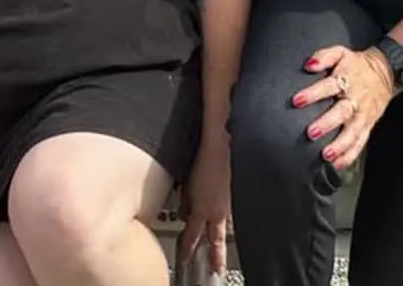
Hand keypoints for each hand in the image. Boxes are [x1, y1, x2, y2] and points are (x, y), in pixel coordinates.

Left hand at [178, 133, 230, 274]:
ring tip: (222, 255)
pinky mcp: (234, 199)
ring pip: (224, 230)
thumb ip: (185, 202)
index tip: (185, 260)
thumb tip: (183, 213)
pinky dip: (227, 224)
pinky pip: (230, 217)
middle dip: (215, 257)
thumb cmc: (202, 161)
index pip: (192, 236)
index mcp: (201, 209)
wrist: (222, 147)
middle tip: (216, 270)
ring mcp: (228, 206)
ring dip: (221, 242)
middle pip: (215, 240)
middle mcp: (217, 212)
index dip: (188, 250)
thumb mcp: (186, 184)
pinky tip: (229, 227)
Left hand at [294, 44, 394, 170]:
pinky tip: (338, 164)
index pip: (328, 86)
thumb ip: (323, 56)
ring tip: (326, 155)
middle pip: (341, 113)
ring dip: (340, 145)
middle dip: (327, 123)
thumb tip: (308, 65)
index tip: (296, 101)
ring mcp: (363, 114)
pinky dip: (350, 154)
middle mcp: (355, 99)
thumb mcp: (340, 52)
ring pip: (353, 132)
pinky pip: (361, 141)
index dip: (312, 93)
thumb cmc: (355, 64)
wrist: (385, 71)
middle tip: (310, 133)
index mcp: (346, 80)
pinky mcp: (368, 125)